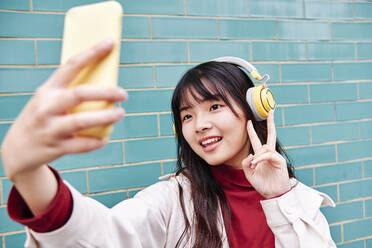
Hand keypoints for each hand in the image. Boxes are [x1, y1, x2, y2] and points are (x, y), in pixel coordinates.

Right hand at [1, 39, 126, 181]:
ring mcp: (51, 128)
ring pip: (81, 121)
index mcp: (47, 90)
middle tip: (123, 93)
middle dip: (105, 92)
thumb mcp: (49, 100)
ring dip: (105, 117)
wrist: (17, 149)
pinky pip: (83, 145)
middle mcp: (47, 107)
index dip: (92, 53)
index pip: (71, 65)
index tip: (110, 42)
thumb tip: (107, 83)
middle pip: (79, 94)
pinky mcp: (56, 148)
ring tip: (120, 113)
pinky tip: (106, 137)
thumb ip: (71, 92)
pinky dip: (98, 141)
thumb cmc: (43, 118)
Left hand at [242, 110, 289, 198]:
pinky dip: (260, 158)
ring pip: (264, 148)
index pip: (256, 140)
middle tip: (271, 111)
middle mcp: (268, 154)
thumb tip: (251, 154)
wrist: (272, 194)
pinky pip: (268, 155)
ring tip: (253, 165)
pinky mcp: (280, 161)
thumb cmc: (262, 184)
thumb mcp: (248, 174)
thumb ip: (246, 163)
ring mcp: (275, 156)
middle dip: (271, 123)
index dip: (252, 131)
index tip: (249, 121)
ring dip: (257, 156)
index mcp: (260, 156)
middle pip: (271, 135)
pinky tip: (256, 164)